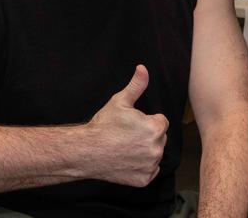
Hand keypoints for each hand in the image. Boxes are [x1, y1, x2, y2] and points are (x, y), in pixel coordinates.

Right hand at [84, 65, 168, 186]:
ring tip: (125, 148)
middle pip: (159, 139)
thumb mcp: (120, 101)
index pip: (161, 122)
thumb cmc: (103, 126)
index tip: (132, 125)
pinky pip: (149, 171)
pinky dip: (141, 168)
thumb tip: (143, 68)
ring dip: (145, 152)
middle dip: (147, 136)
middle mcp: (157, 148)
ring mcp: (151, 165)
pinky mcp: (144, 180)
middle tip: (127, 136)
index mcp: (156, 128)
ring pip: (154, 155)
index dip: (147, 122)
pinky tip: (127, 161)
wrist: (86, 152)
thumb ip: (136, 85)